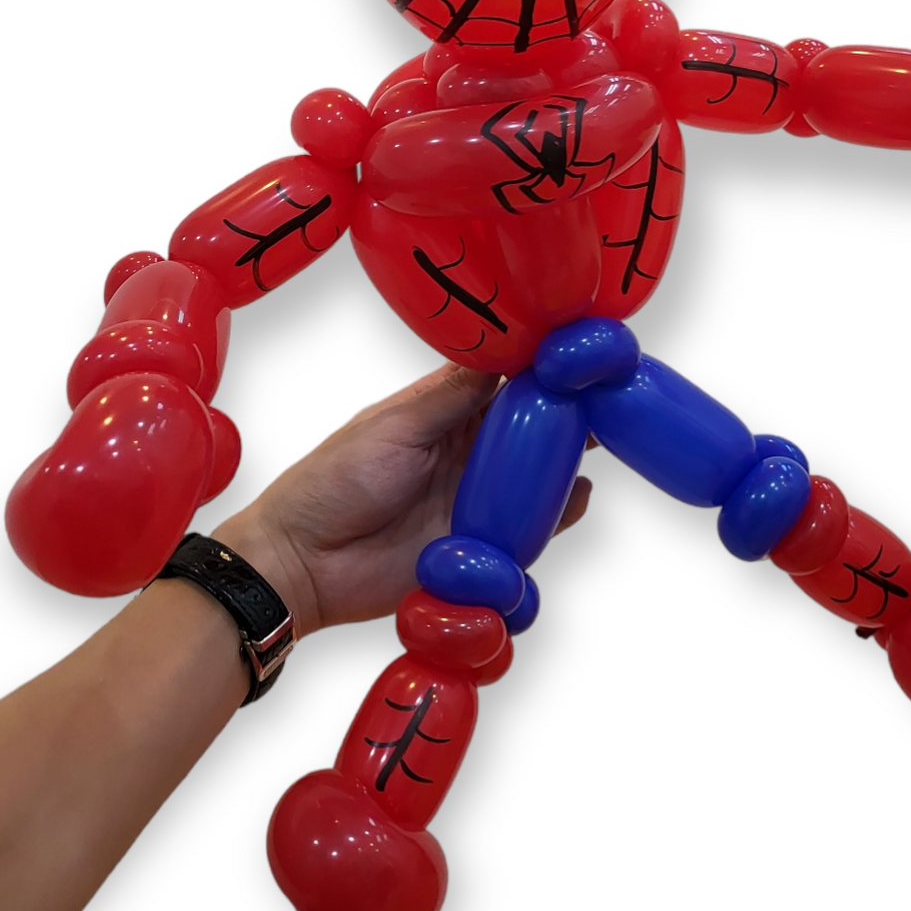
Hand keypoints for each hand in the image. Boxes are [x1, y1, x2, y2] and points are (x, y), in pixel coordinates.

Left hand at [214, 363, 590, 634]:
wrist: (303, 562)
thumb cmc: (334, 482)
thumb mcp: (392, 427)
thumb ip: (449, 396)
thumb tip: (503, 348)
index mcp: (443, 413)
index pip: (503, 383)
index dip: (541, 370)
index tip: (579, 358)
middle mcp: (466, 453)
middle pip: (530, 432)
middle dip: (567, 418)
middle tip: (607, 402)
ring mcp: (474, 500)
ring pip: (534, 480)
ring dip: (565, 466)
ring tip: (597, 448)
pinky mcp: (478, 547)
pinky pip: (526, 532)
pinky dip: (554, 518)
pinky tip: (576, 500)